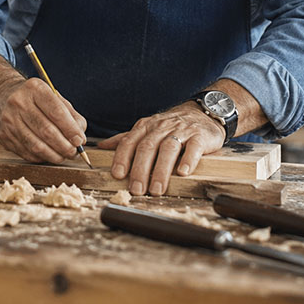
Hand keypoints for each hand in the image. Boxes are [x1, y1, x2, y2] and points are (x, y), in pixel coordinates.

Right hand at [0, 77, 87, 163]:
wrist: (1, 96)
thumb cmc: (34, 98)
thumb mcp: (54, 97)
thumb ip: (71, 115)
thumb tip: (80, 137)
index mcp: (34, 88)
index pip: (56, 112)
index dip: (70, 129)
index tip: (80, 140)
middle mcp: (19, 103)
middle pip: (46, 131)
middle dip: (65, 146)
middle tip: (75, 152)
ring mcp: (9, 120)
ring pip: (36, 145)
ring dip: (54, 155)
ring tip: (64, 156)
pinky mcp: (3, 136)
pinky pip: (26, 152)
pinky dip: (41, 157)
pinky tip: (49, 154)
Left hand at [98, 102, 224, 195]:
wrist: (202, 113)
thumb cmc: (171, 126)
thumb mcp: (147, 129)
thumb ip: (126, 139)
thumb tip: (102, 147)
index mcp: (146, 127)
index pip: (130, 141)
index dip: (122, 158)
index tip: (118, 175)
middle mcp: (161, 127)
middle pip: (147, 147)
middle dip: (140, 170)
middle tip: (137, 189)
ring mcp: (181, 130)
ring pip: (168, 148)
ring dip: (161, 170)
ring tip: (157, 189)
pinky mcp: (200, 136)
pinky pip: (193, 147)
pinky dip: (188, 159)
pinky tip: (183, 172)